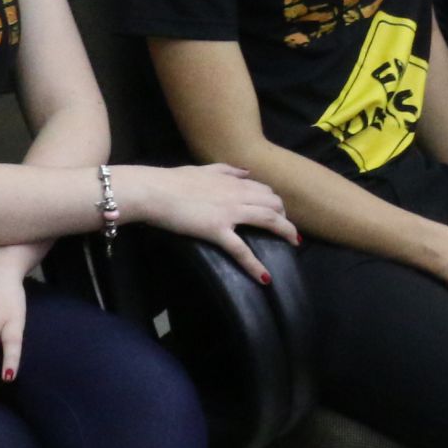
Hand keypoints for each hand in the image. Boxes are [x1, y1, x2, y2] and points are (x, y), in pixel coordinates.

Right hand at [127, 162, 296, 280]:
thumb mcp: (204, 169)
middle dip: (285, 216)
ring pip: (268, 219)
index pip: (264, 190)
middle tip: (287, 230)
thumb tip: (246, 171)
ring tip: (293, 244)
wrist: (155, 191)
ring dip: (285, 231)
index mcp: (233, 181)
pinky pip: (241, 250)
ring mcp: (229, 212)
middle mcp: (237, 194)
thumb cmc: (174, 181)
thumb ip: (227, 170)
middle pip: (273, 203)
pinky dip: (255, 265)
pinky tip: (265, 278)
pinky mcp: (217, 230)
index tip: (278, 212)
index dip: (275, 201)